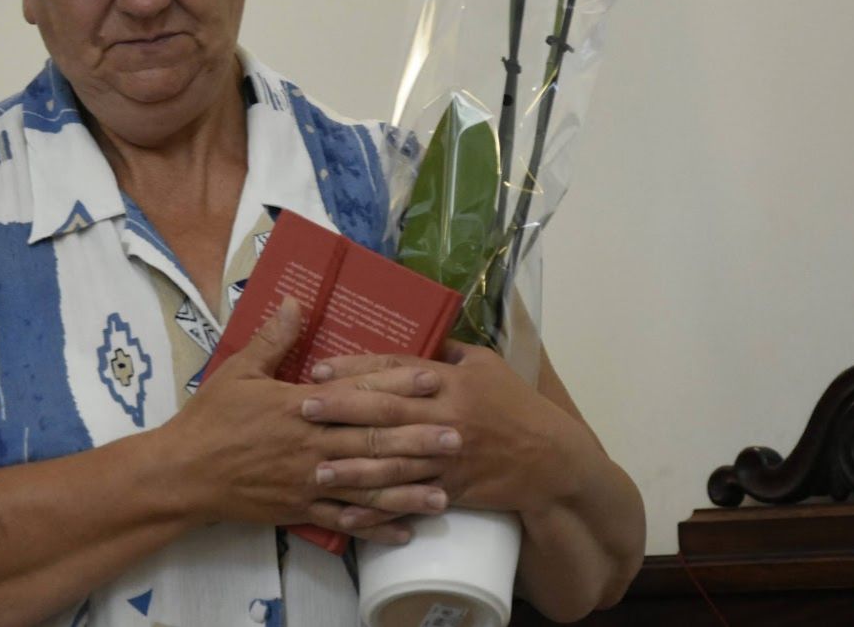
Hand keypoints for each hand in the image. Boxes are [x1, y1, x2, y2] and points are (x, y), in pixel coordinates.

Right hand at [160, 299, 461, 544]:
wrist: (184, 474)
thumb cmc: (210, 419)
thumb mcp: (238, 371)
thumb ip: (273, 339)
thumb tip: (295, 302)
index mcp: (299, 407)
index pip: (358, 392)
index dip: (397, 383)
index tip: (433, 377)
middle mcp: (312, 446)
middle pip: (373, 441)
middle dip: (418, 440)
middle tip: (458, 437)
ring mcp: (308, 482)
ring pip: (367, 486)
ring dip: (407, 489)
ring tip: (444, 494)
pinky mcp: (300, 509)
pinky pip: (344, 521)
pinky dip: (375, 526)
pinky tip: (403, 531)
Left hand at [304, 343, 592, 521]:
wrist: (551, 459)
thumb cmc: (516, 405)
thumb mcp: (487, 364)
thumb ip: (449, 351)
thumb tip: (416, 335)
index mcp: (451, 382)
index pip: (395, 370)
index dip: (356, 368)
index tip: (320, 369)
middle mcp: (445, 417)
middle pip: (386, 411)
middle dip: (342, 410)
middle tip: (303, 408)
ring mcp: (446, 457)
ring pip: (392, 462)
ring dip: (352, 467)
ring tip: (316, 468)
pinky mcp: (450, 490)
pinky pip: (408, 502)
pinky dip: (379, 513)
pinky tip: (349, 518)